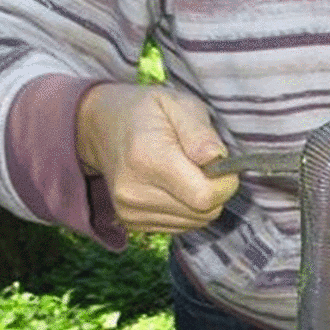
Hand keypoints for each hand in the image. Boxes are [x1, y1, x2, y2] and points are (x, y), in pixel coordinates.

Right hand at [76, 84, 238, 232]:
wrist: (103, 127)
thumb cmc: (148, 112)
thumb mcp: (179, 104)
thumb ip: (200, 133)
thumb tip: (217, 158)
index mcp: (148, 158)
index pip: (205, 195)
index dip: (225, 183)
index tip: (221, 165)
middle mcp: (135, 191)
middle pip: (204, 212)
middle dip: (216, 190)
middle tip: (203, 166)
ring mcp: (130, 210)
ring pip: (196, 221)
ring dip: (202, 201)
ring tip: (185, 173)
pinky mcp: (132, 222)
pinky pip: (181, 225)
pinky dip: (187, 209)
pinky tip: (174, 186)